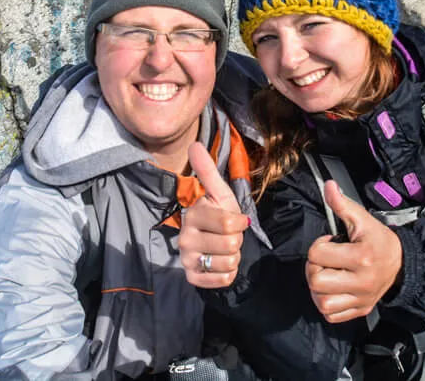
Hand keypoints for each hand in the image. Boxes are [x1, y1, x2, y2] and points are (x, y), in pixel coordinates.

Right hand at [179, 143, 249, 288]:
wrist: (215, 244)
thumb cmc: (220, 216)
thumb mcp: (220, 194)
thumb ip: (207, 171)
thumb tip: (194, 144)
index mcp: (192, 215)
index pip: (229, 223)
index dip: (239, 223)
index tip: (235, 221)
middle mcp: (184, 238)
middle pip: (231, 244)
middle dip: (238, 241)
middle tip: (228, 236)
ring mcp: (187, 259)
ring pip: (228, 263)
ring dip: (234, 257)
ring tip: (224, 249)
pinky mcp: (192, 278)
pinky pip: (222, 280)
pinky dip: (228, 273)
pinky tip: (220, 264)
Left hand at [304, 181, 402, 322]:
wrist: (403, 264)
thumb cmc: (378, 240)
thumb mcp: (362, 220)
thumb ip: (342, 204)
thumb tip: (328, 185)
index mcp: (361, 257)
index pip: (317, 255)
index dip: (318, 246)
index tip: (330, 243)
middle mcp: (362, 281)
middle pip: (316, 282)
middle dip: (314, 269)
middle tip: (325, 261)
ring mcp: (361, 299)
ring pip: (321, 303)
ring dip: (318, 289)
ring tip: (327, 276)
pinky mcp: (361, 310)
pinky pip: (331, 315)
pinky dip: (326, 304)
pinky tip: (332, 290)